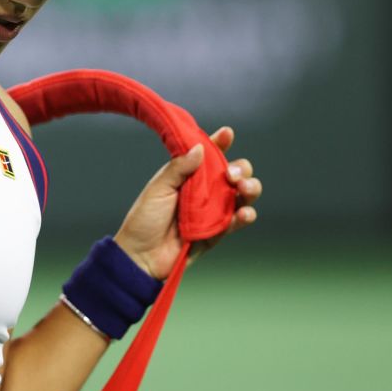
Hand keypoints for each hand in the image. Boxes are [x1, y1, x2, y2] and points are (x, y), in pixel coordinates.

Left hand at [112, 127, 261, 279]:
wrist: (141, 256)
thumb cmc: (144, 219)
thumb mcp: (159, 188)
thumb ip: (179, 168)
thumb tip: (200, 147)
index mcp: (187, 175)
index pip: (208, 155)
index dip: (220, 143)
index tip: (227, 133)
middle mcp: (204, 191)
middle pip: (233, 173)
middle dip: (241, 168)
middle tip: (232, 173)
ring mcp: (213, 211)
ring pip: (242, 195)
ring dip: (250, 189)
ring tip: (245, 188)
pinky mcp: (218, 232)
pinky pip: (237, 221)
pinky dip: (245, 215)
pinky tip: (244, 212)